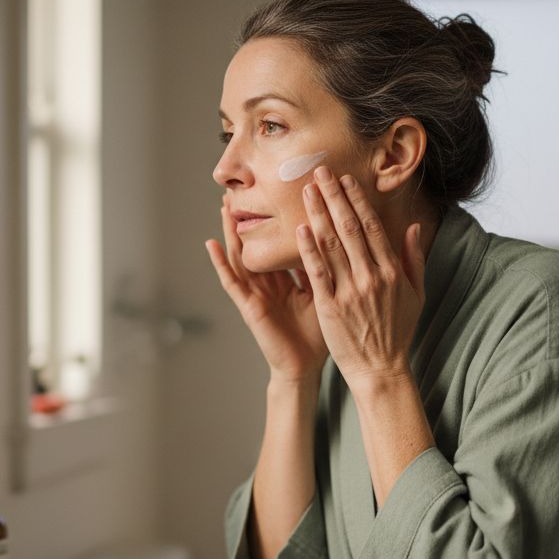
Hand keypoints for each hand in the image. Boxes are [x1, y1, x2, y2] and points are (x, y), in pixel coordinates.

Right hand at [206, 193, 327, 382]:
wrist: (305, 369)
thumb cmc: (317, 337)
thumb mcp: (327, 295)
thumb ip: (329, 270)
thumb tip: (346, 242)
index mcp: (288, 280)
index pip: (284, 243)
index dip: (283, 220)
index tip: (283, 194)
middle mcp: (270, 283)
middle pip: (259, 244)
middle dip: (253, 219)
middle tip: (248, 190)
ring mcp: (256, 293)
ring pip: (241, 255)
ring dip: (232, 232)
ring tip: (225, 207)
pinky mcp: (248, 306)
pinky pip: (231, 281)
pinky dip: (220, 263)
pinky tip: (211, 244)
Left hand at [295, 166, 426, 386]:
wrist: (380, 369)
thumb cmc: (397, 332)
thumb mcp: (415, 294)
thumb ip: (413, 258)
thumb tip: (413, 226)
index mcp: (391, 271)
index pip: (371, 226)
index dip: (357, 200)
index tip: (346, 180)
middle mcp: (371, 276)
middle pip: (349, 228)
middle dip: (334, 197)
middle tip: (320, 172)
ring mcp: (350, 291)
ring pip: (332, 244)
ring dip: (318, 214)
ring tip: (307, 191)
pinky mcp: (330, 307)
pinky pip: (318, 272)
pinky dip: (309, 249)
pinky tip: (300, 228)